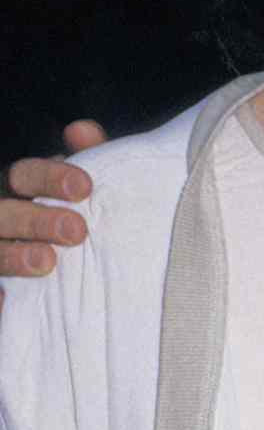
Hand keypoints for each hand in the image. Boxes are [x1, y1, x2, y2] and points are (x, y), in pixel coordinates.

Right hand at [0, 122, 106, 277]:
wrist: (62, 261)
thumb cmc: (72, 212)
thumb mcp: (80, 187)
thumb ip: (89, 157)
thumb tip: (83, 130)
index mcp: (16, 186)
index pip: (24, 174)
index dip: (50, 178)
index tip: (85, 188)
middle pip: (3, 212)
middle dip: (36, 219)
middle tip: (76, 230)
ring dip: (13, 255)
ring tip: (46, 262)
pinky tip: (6, 299)